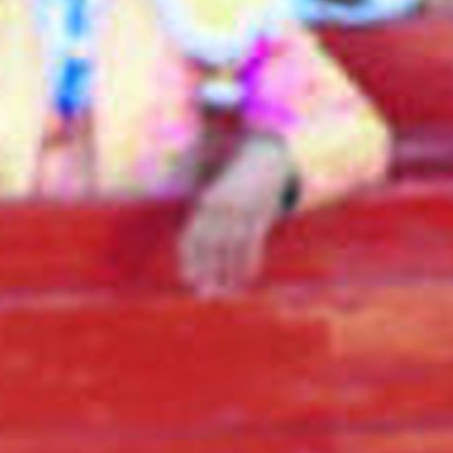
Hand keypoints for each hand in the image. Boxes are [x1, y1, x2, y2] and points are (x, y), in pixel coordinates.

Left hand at [178, 137, 293, 297]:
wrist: (263, 157)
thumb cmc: (232, 185)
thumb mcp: (213, 196)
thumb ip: (203, 222)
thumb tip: (193, 255)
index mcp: (204, 203)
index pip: (192, 236)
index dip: (190, 259)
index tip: (189, 280)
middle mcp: (221, 208)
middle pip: (211, 246)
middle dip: (209, 272)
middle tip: (208, 295)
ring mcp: (241, 210)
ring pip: (233, 247)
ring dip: (230, 273)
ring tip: (227, 292)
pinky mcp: (260, 213)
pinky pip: (253, 242)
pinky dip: (249, 262)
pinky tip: (246, 278)